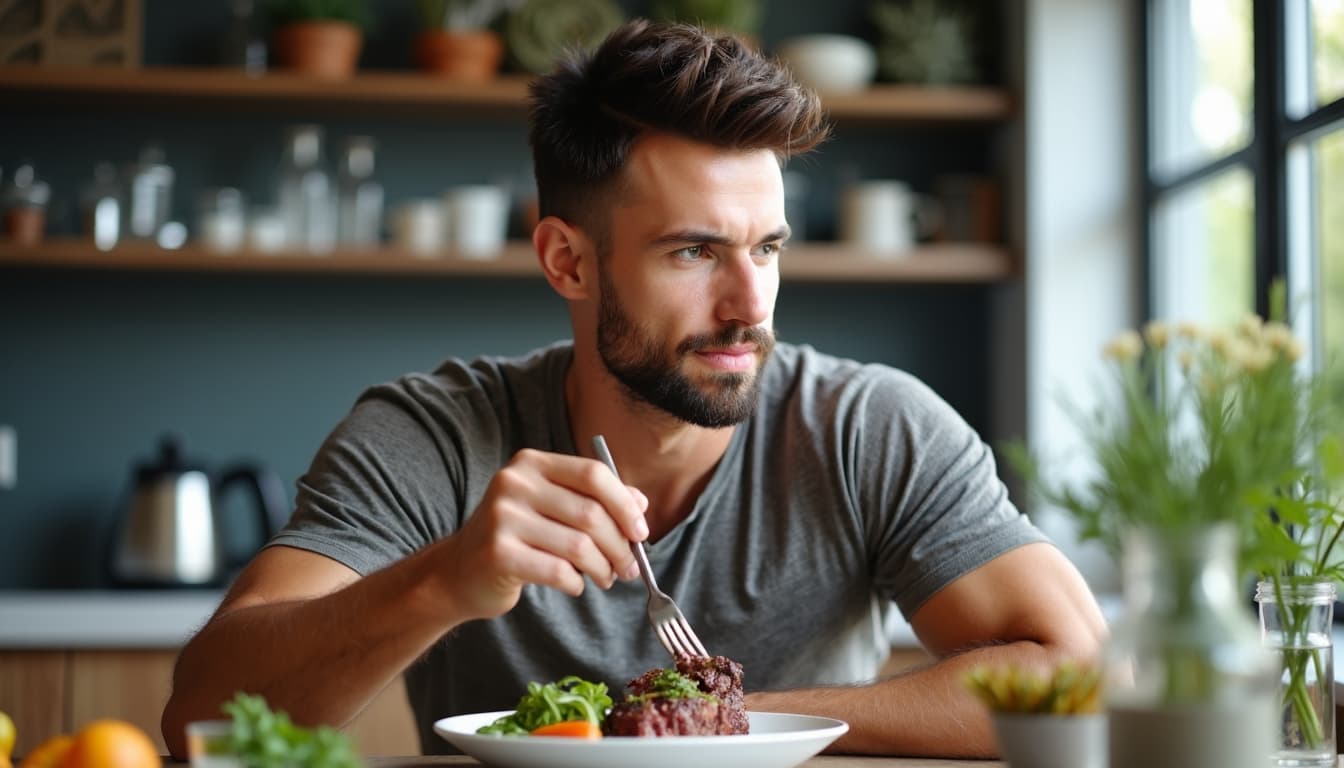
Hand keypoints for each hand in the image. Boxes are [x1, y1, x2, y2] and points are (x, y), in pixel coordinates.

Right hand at [436, 448, 648, 620]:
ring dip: (602, 568)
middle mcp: (514, 484)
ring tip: (606, 578)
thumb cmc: (517, 538)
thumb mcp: (553, 508)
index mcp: (531, 464)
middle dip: (619, 545)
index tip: (641, 532)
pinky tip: (575, 585)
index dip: (624, 504)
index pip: (593, 474)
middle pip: (590, 513)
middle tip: (629, 568)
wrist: (459, 572)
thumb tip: (641, 505)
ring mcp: (502, 518)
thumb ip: (595, 500)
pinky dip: (576, 583)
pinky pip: (558, 571)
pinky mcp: (498, 554)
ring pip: (578, 546)